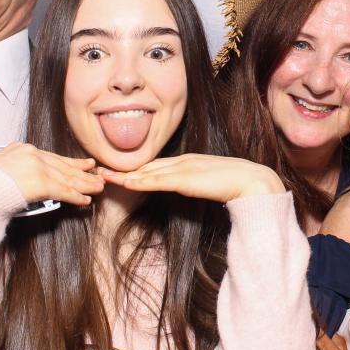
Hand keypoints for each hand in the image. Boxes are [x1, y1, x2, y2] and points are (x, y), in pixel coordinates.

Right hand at [0, 142, 103, 206]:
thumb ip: (17, 170)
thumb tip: (28, 180)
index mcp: (22, 148)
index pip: (53, 156)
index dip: (72, 163)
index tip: (86, 165)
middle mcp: (32, 154)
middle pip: (63, 165)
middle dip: (83, 173)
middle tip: (98, 177)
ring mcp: (37, 167)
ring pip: (67, 178)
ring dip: (85, 185)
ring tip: (98, 189)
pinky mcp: (40, 182)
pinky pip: (64, 190)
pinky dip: (76, 196)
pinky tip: (85, 200)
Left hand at [98, 154, 284, 202]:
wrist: (251, 180)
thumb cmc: (236, 183)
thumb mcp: (209, 182)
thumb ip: (195, 183)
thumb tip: (184, 188)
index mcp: (187, 162)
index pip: (155, 165)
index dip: (134, 169)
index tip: (116, 172)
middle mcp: (181, 161)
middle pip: (146, 166)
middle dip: (121, 169)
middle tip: (98, 171)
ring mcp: (182, 168)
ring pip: (146, 172)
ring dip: (123, 175)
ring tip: (102, 177)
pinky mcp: (184, 178)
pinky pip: (156, 181)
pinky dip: (138, 181)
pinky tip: (124, 183)